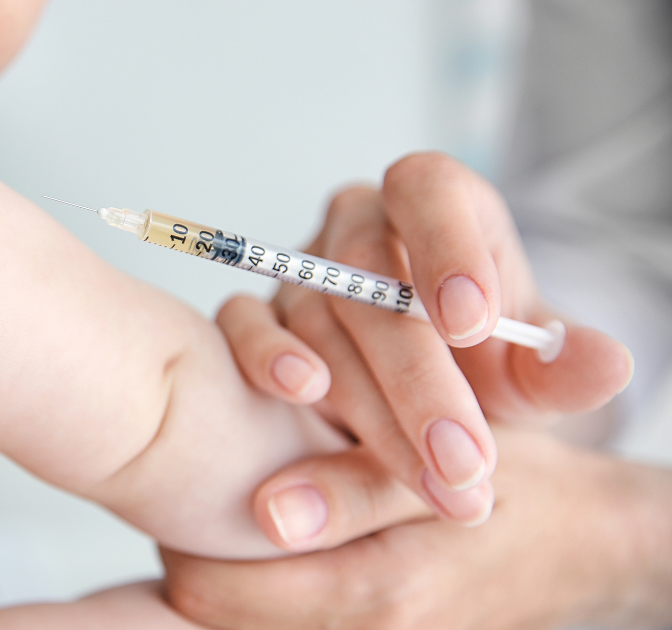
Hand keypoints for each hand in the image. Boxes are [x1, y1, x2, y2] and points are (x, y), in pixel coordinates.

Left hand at [162, 428, 671, 629]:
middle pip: (208, 613)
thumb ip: (355, 486)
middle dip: (198, 552)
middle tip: (214, 491)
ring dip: (230, 571)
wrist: (586, 545)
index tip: (201, 476)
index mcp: (378, 593)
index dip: (186, 532)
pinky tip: (286, 542)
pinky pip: (280, 624)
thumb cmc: (519, 488)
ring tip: (248, 512)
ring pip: (238, 623)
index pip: (211, 590)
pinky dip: (267, 587)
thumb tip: (264, 511)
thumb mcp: (448, 464)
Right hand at [216, 153, 632, 537]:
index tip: (474, 324)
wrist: (417, 401)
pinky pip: (243, 321)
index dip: (446, 247)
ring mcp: (299, 269)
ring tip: (429, 481)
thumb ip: (561, 368)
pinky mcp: (253, 312)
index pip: (429, 191)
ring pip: (319, 317)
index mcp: (434, 206)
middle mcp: (359, 227)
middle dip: (421, 378)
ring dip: (372, 405)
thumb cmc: (474, 370)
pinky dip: (267, 355)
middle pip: (371, 277)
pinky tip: (303, 396)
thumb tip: (608, 363)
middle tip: (465, 459)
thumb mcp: (529, 374)